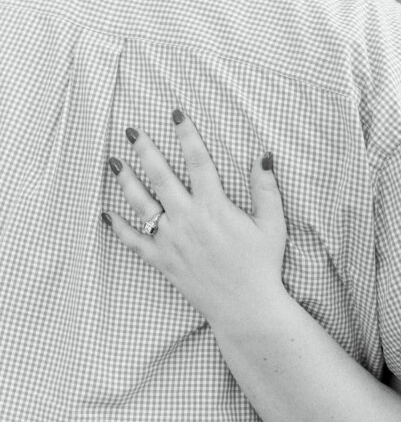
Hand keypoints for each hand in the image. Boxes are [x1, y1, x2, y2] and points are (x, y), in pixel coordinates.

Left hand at [103, 110, 287, 320]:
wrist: (245, 307)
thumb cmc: (262, 265)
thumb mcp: (272, 224)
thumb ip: (265, 189)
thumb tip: (262, 156)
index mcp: (215, 207)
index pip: (198, 160)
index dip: (186, 134)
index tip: (175, 113)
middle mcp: (188, 220)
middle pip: (161, 176)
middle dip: (145, 150)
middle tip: (130, 130)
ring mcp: (172, 241)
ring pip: (141, 204)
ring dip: (125, 181)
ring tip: (114, 161)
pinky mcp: (163, 261)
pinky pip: (134, 241)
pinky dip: (119, 227)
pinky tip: (107, 212)